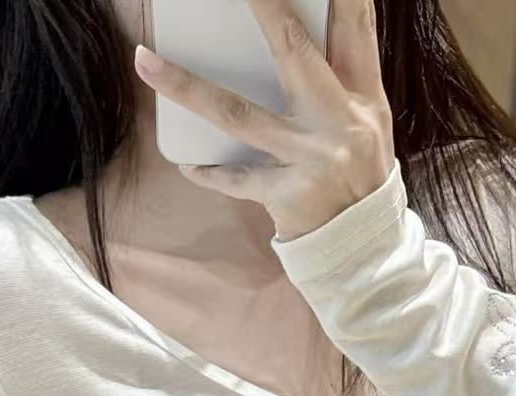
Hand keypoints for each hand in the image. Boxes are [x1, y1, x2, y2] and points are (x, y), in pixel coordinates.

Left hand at [132, 0, 395, 241]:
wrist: (367, 250)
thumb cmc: (360, 178)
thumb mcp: (368, 124)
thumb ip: (342, 79)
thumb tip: (295, 33)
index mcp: (363, 97)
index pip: (354, 29)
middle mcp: (341, 122)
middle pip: (294, 52)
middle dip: (263, 7)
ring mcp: (313, 160)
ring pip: (240, 115)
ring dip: (188, 88)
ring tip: (146, 62)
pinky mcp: (290, 196)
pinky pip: (238, 179)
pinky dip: (211, 174)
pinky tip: (187, 165)